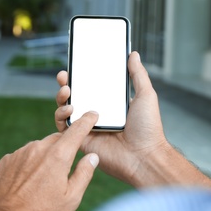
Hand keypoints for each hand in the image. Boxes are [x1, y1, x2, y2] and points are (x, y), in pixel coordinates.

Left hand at [0, 112, 99, 210]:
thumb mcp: (70, 198)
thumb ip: (84, 174)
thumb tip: (92, 157)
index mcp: (58, 156)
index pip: (76, 131)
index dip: (86, 121)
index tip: (92, 114)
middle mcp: (38, 149)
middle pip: (58, 139)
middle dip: (65, 148)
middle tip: (65, 168)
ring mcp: (21, 153)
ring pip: (40, 148)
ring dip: (46, 157)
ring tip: (43, 180)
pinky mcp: (8, 159)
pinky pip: (25, 155)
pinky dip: (31, 163)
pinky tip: (28, 181)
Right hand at [55, 52, 169, 186]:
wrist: (144, 156)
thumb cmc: (148, 128)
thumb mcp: (145, 95)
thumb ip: (138, 74)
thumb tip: (133, 54)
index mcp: (111, 104)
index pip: (92, 87)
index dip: (82, 76)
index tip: (75, 65)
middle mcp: (98, 114)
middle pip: (76, 96)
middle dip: (66, 84)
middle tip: (64, 76)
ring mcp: (88, 127)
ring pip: (67, 110)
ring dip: (61, 98)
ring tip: (66, 90)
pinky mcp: (82, 140)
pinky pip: (65, 128)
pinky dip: (62, 116)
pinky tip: (69, 109)